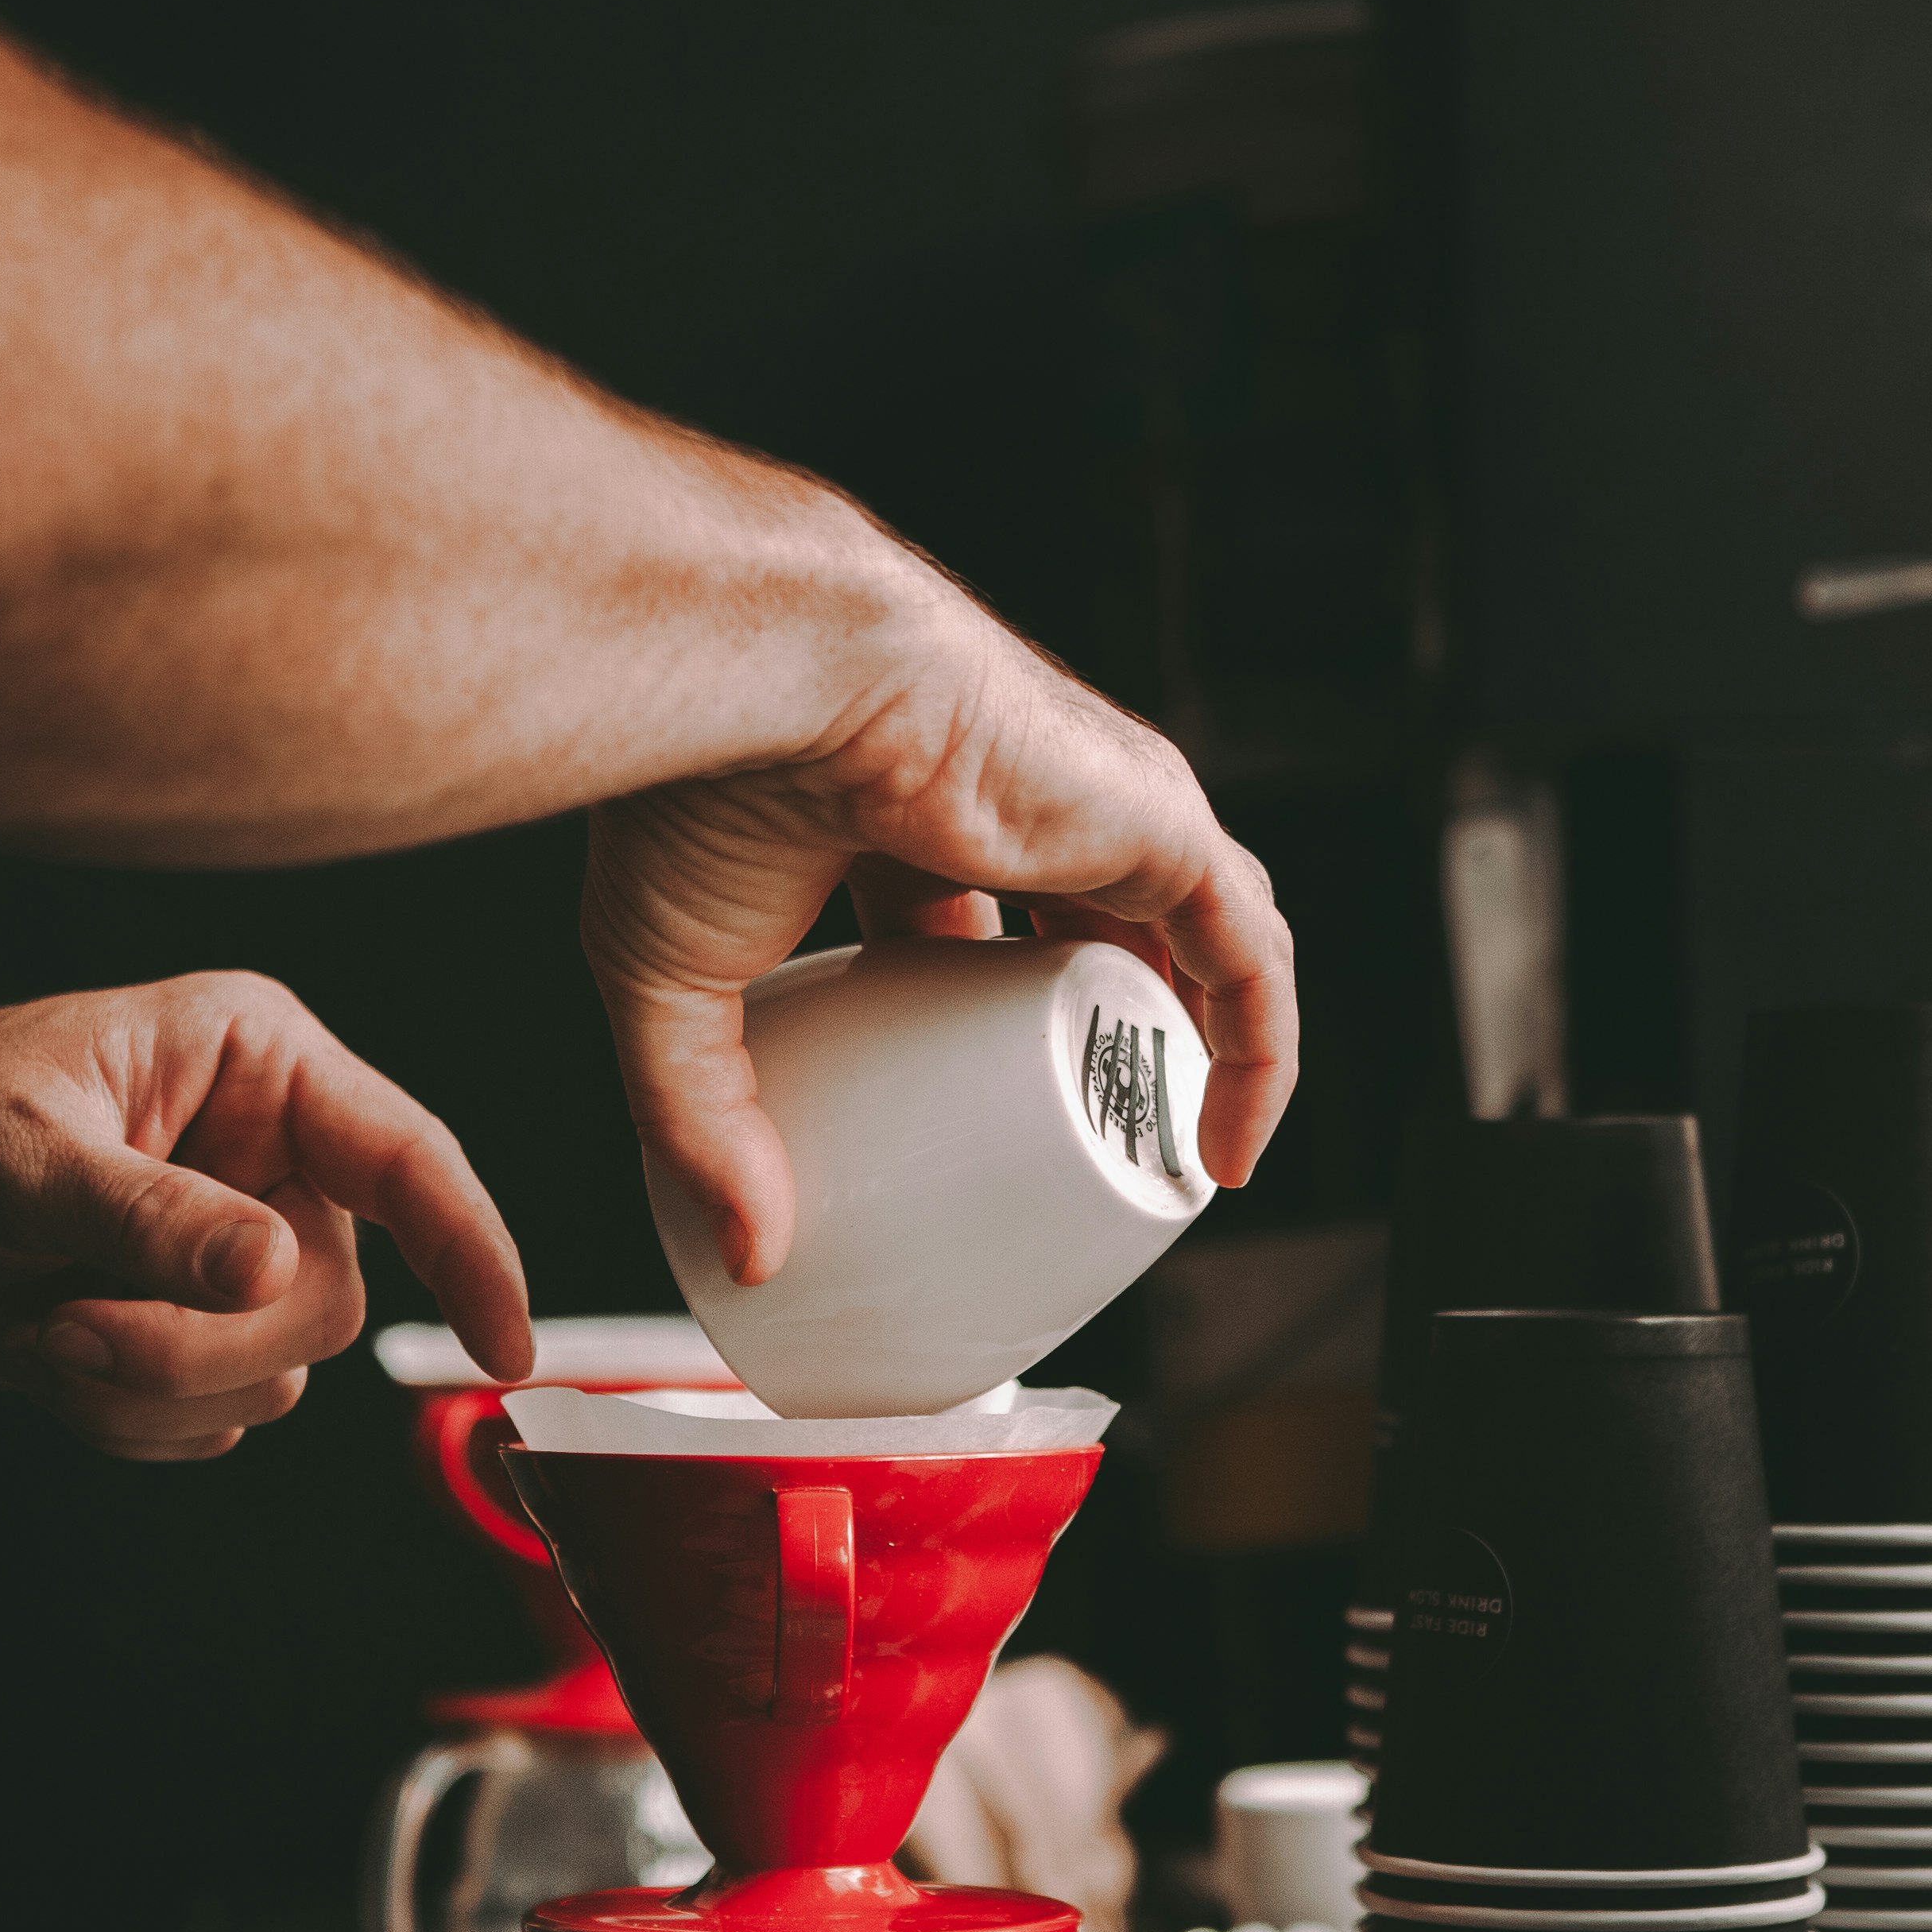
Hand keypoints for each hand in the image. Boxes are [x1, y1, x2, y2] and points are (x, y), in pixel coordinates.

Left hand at [0, 971, 534, 1456]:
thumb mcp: (21, 1157)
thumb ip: (150, 1215)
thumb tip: (273, 1267)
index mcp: (257, 1064)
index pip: (408, 1159)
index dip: (472, 1253)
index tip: (508, 1350)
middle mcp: (267, 1158)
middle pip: (328, 1301)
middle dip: (196, 1340)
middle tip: (69, 1324)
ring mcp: (231, 1252)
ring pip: (275, 1375)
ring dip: (149, 1382)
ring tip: (45, 1323)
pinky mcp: (190, 1333)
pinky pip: (216, 1422)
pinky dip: (126, 1419)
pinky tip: (51, 1352)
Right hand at [581, 574, 1297, 1284]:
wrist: (762, 680)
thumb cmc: (701, 789)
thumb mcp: (676, 981)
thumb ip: (703, 1115)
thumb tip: (745, 1251)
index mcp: (910, 813)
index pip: (981, 917)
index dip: (1000, 1018)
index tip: (989, 1121)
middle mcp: (1024, 799)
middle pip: (1100, 928)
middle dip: (1111, 1034)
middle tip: (1098, 1154)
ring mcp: (1101, 809)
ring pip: (1191, 941)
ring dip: (1196, 1049)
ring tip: (1176, 1162)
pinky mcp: (1159, 826)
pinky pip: (1247, 959)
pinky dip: (1255, 1054)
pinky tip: (1226, 1148)